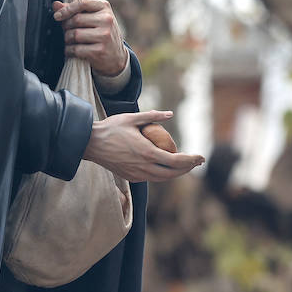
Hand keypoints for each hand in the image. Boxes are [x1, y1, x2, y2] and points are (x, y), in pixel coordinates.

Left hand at [53, 0, 126, 75]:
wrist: (116, 57)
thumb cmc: (101, 34)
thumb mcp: (93, 18)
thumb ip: (75, 10)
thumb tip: (56, 4)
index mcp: (104, 7)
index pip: (82, 2)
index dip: (66, 9)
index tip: (57, 16)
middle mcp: (107, 20)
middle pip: (76, 19)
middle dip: (66, 27)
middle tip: (67, 32)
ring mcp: (105, 35)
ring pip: (75, 34)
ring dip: (67, 40)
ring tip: (71, 42)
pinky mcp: (100, 51)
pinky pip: (76, 49)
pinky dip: (69, 51)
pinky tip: (72, 51)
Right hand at [82, 110, 204, 182]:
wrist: (89, 144)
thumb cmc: (111, 128)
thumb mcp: (132, 118)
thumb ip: (153, 116)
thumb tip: (170, 113)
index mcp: (147, 152)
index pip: (176, 161)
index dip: (191, 160)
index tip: (201, 156)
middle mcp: (144, 167)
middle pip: (172, 173)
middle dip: (188, 168)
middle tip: (198, 161)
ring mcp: (137, 174)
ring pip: (163, 178)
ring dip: (177, 173)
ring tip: (186, 165)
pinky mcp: (130, 177)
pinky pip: (152, 178)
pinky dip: (163, 174)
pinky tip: (167, 166)